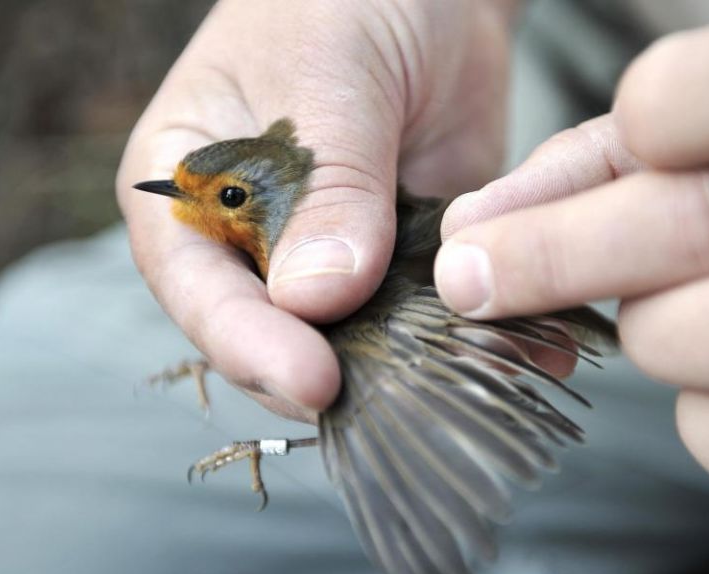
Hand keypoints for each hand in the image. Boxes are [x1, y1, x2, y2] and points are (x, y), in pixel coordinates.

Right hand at [117, 0, 513, 418]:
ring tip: (475, 378)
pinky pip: (425, 315)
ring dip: (411, 369)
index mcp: (186, 189)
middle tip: (399, 399)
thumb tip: (317, 298)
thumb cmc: (340, 0)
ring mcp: (326, 259)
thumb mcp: (329, 78)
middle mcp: (247, 241)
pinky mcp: (397, 263)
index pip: (196, 287)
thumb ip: (326, 185)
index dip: (248, 343)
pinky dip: (469, 336)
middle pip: (272, 335)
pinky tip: (522, 349)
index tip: (314, 380)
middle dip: (333, 373)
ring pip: (353, 342)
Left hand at [436, 3, 708, 500]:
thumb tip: (470, 235)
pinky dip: (707, 427)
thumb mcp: (677, 138)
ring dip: (653, 337)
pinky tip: (698, 384)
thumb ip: (583, 169)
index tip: (557, 166)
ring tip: (643, 321)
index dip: (655, 120)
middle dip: (560, 259)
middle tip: (478, 280)